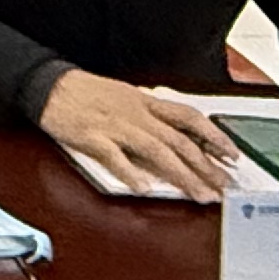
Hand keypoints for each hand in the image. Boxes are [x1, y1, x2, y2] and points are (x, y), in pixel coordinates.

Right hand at [39, 69, 242, 196]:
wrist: (47, 84)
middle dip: (206, 167)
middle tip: (223, 187)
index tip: (231, 156)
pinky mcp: (93, 137)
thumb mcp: (123, 95)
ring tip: (199, 195)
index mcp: (144, 102)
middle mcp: (135, 114)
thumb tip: (173, 135)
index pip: (189, 118)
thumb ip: (148, 114)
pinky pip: (115, 157)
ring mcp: (115, 125)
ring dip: (182, 175)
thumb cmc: (83, 92)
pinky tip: (144, 188)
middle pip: (179, 141)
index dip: (214, 137)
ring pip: (157, 151)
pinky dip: (131, 173)